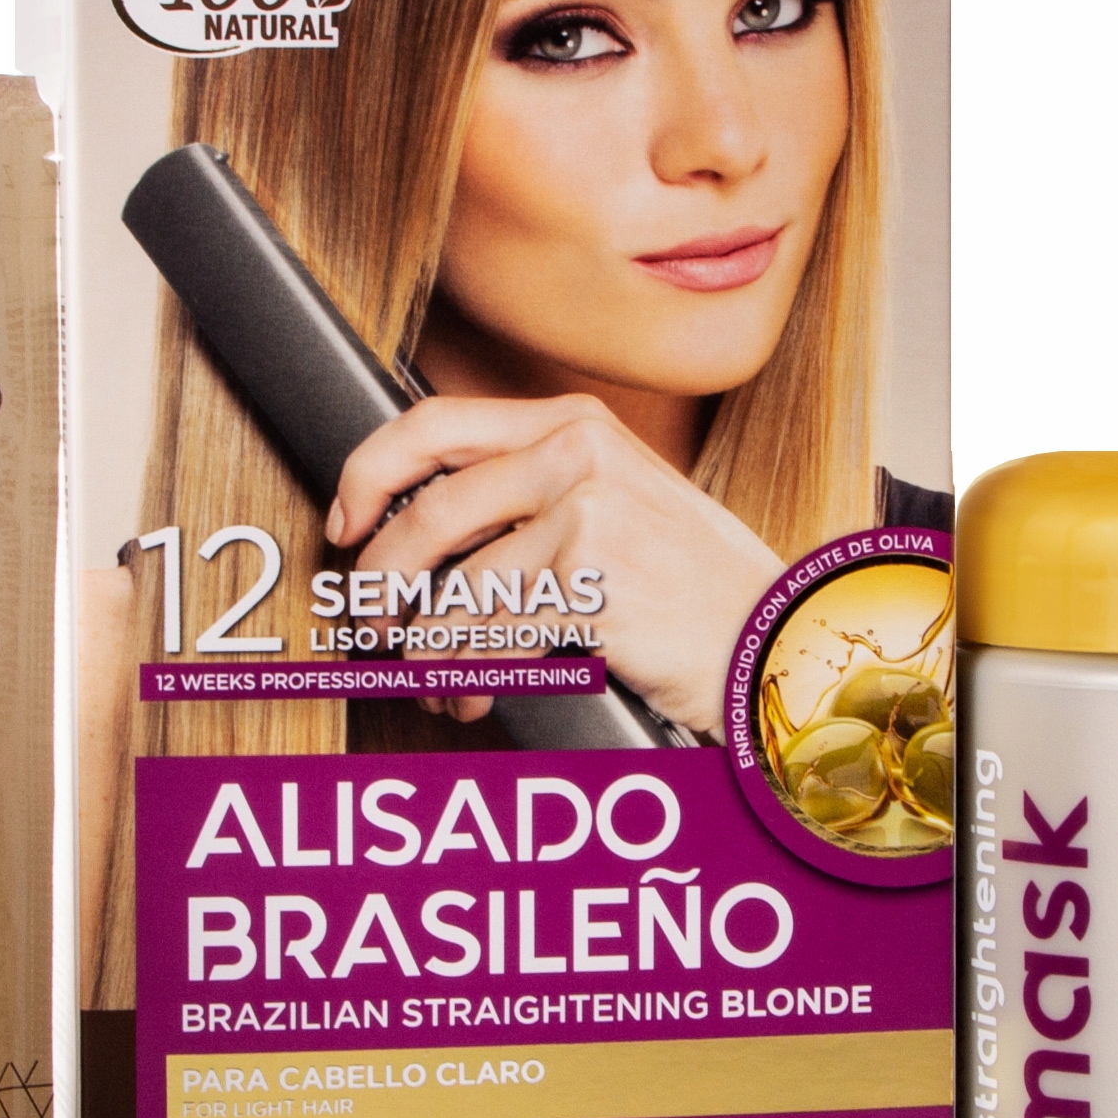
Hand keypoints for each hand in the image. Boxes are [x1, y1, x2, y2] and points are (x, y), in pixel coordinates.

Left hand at [328, 394, 780, 735]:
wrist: (772, 635)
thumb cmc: (693, 588)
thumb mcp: (619, 504)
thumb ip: (532, 493)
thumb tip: (418, 523)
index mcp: (575, 422)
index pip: (434, 422)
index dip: (370, 472)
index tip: (346, 521)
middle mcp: (577, 452)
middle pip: (428, 508)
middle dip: (379, 578)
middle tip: (368, 622)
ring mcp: (585, 511)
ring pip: (452, 588)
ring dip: (424, 649)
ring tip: (433, 681)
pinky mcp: (589, 579)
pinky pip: (489, 636)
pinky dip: (466, 677)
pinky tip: (473, 696)